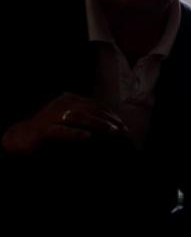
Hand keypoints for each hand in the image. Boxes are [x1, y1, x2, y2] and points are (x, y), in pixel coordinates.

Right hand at [1, 92, 126, 154]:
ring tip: (112, 132)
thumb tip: (110, 124)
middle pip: (90, 109)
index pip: (95, 104)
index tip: (123, 124)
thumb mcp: (70, 119)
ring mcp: (51, 117)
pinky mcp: (43, 131)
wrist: (21, 138)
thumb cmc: (50, 129)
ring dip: (97, 124)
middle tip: (122, 130)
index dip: (110, 114)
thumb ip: (86, 118)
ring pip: (78, 117)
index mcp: (68, 99)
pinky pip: (60, 131)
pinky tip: (87, 137)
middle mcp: (60, 105)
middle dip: (108, 119)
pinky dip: (75, 133)